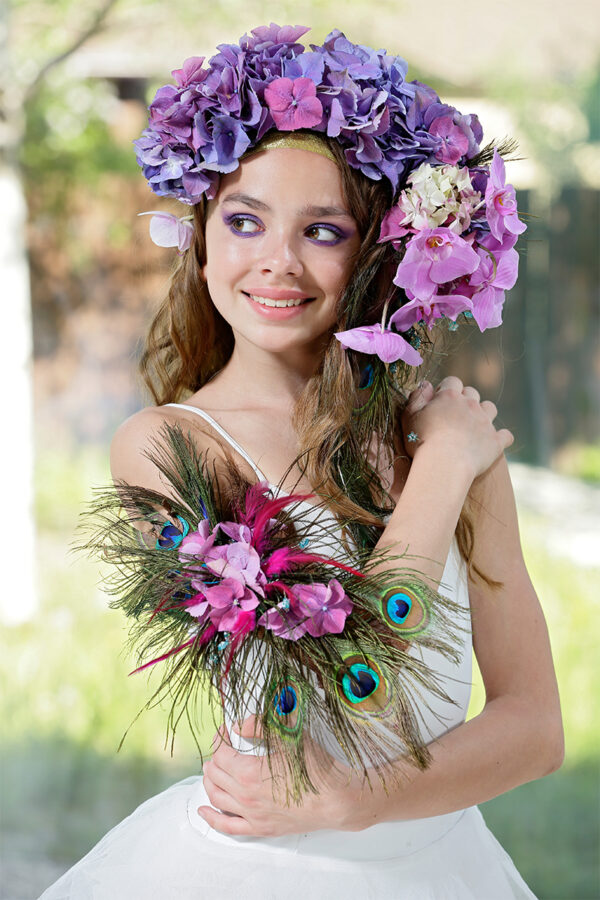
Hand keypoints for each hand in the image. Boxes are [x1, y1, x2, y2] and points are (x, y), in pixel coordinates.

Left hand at [198, 718, 373, 836]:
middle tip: (223, 746)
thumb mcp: (289, 736)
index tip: (226, 731)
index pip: (221, 753)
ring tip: (213, 769)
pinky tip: (204, 810)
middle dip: (215, 757)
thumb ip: (261, 725)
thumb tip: (241, 724)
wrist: (337, 799)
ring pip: (216, 797)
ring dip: (210, 780)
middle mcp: (245, 796)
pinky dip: (211, 818)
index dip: (220, 738)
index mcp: (248, 773)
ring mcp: (251, 815)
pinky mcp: (259, 828)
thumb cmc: (316, 768)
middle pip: (215, 774)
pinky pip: (226, 826)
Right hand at [401, 376, 512, 479]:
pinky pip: (505, 435)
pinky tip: (492, 443)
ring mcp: (485, 422)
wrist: (445, 464)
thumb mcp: (410, 416)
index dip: (446, 390)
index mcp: (449, 396)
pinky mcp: (495, 441)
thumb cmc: (422, 441)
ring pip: (490, 408)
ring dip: (484, 413)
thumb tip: (426, 384)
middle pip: (472, 393)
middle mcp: (471, 405)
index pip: (452, 382)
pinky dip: (501, 437)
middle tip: (455, 415)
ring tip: (474, 425)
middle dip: (465, 400)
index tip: (438, 402)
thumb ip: (417, 397)